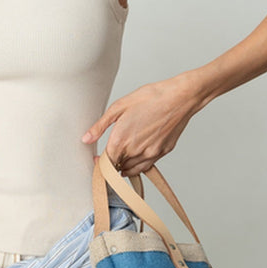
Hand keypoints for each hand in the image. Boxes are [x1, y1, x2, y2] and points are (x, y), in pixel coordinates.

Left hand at [82, 74, 204, 176]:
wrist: (180, 97)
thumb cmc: (151, 97)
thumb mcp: (119, 106)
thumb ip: (100, 126)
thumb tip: (86, 138)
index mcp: (122, 139)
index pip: (105, 163)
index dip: (100, 163)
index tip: (98, 159)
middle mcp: (135, 150)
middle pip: (118, 167)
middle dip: (112, 163)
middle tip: (110, 153)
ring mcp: (151, 153)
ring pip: (132, 170)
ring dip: (124, 166)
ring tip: (122, 154)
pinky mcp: (162, 152)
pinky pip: (146, 166)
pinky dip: (138, 165)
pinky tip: (136, 155)